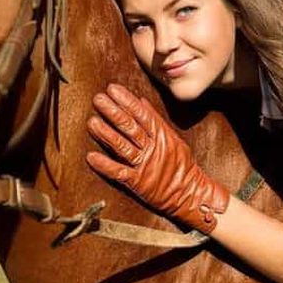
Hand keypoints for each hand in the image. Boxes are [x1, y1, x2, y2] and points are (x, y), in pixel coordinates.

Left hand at [86, 84, 228, 233]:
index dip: (126, 101)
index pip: (141, 114)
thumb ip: (155, 120)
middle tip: (98, 99)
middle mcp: (153, 148)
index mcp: (161, 135)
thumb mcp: (173, 138)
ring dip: (106, 134)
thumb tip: (141, 100)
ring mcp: (145, 165)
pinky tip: (91, 156)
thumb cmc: (182, 165)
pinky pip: (119, 172)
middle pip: (130, 127)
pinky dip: (105, 165)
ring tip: (91, 122)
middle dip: (113, 111)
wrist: (191, 193)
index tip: (113, 89)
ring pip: (123, 146)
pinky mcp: (138, 183)